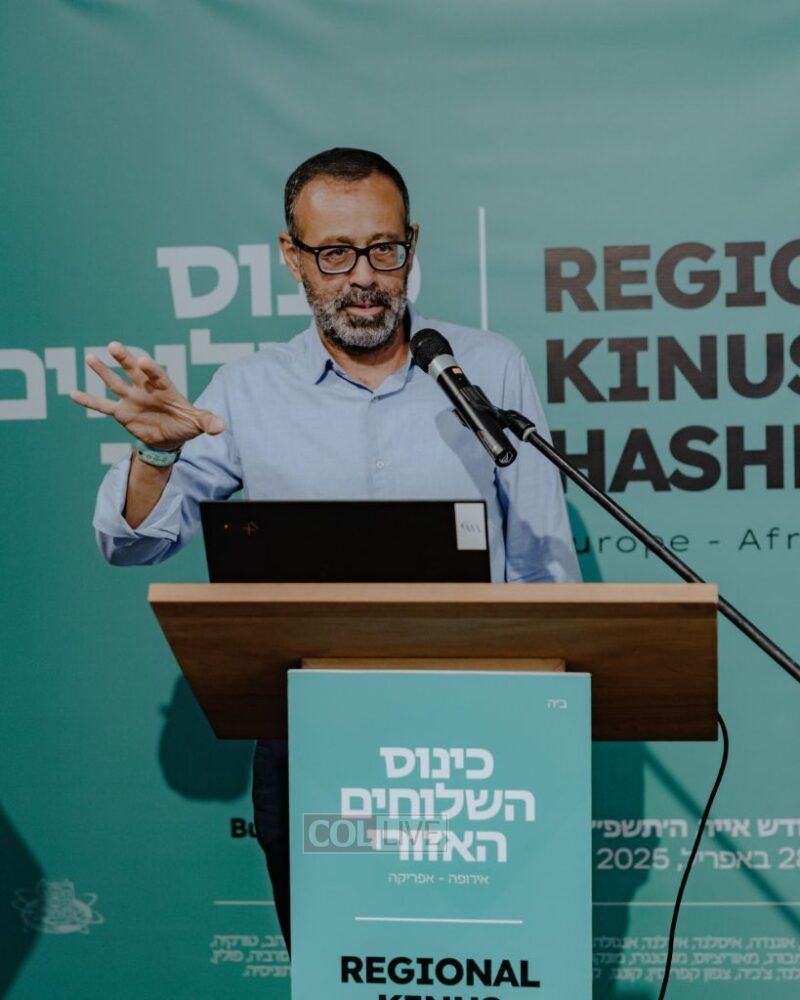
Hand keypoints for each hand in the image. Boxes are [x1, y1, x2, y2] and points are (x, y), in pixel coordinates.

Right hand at [70, 341, 224, 450]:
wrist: (171, 438)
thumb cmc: (186, 423)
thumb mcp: (199, 423)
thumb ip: (208, 422)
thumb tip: (221, 427)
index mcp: (165, 388)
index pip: (157, 375)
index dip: (151, 369)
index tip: (143, 361)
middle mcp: (145, 389)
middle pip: (133, 371)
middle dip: (125, 359)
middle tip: (114, 345)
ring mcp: (132, 399)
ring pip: (115, 382)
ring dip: (103, 371)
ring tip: (90, 357)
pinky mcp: (122, 413)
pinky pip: (103, 406)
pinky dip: (89, 401)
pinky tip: (73, 393)